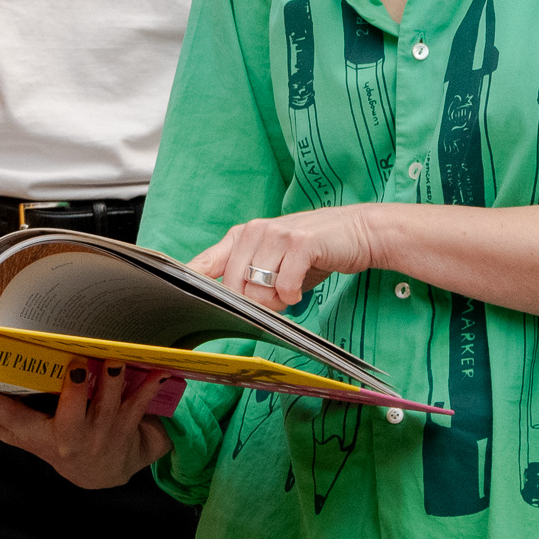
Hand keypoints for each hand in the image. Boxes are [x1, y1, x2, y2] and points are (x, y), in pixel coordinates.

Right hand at [0, 359, 182, 491]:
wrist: (103, 472)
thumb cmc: (57, 445)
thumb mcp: (23, 438)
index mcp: (40, 438)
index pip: (14, 422)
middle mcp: (70, 439)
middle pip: (71, 415)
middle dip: (75, 392)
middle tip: (77, 367)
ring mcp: (101, 434)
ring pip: (108, 405)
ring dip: (114, 382)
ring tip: (114, 359)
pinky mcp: (127, 427)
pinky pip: (140, 404)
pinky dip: (151, 387)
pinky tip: (160, 370)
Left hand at [187, 206, 385, 313]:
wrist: (356, 232)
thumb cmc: (312, 252)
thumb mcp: (274, 261)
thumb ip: (248, 279)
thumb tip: (226, 306)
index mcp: (240, 236)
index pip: (204, 263)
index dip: (191, 284)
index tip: (181, 302)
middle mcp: (254, 231)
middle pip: (234, 285)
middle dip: (253, 303)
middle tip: (275, 301)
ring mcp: (276, 234)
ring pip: (257, 287)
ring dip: (274, 301)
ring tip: (289, 292)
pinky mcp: (300, 242)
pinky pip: (283, 284)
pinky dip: (291, 296)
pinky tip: (299, 291)